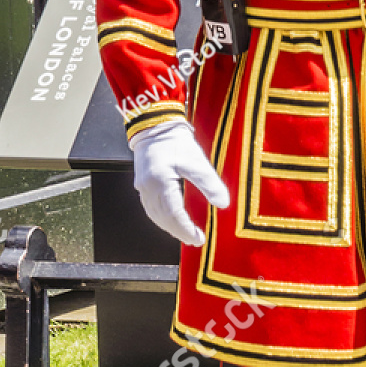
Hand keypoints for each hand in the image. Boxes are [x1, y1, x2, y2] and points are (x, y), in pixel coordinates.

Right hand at [131, 120, 229, 246]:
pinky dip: (162, 218)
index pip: (173, 214)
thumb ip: (210, 183)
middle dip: (179, 232)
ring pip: (155, 215)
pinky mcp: (142, 184)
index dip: (186, 229)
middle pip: (163, 218)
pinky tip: (172, 221)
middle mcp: (147, 187)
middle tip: (195, 241)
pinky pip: (151, 208)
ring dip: (170, 228)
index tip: (199, 239)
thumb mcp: (197, 161)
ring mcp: (142, 186)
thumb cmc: (176, 141)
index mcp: (160, 182)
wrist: (156, 125)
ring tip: (186, 235)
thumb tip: (223, 204)